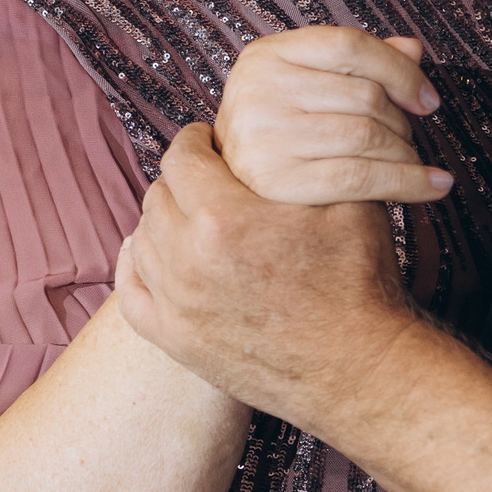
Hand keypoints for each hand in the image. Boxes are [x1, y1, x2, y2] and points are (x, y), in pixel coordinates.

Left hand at [118, 123, 419, 425]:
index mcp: (222, 217)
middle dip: (182, 180)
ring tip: (192, 215)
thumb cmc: (359, 281)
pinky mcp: (177, 342)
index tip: (210, 141)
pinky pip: (131, 293)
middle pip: (159, 196)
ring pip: (143, 239)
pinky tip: (154, 253)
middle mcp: (186, 259)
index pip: (181, 156)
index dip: (196, 142)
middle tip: (208, 178)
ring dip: (164, 221)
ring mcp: (177, 305)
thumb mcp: (345, 200)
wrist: (360, 369)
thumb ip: (303, 156)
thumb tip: (284, 122)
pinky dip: (136, 267)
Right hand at [214, 29, 453, 205]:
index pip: (349, 45)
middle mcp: (258, 89)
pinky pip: (360, 177)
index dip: (400, 70)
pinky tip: (433, 186)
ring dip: (405, 152)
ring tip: (410, 161)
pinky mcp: (276, 182)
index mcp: (266, 54)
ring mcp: (263, 136)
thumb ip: (359, 63)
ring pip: (366, 135)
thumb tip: (413, 49)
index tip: (427, 100)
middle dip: (401, 119)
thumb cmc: (281, 129)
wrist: (233, 188)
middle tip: (409, 137)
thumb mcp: (309, 83)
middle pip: (363, 94)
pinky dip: (407, 182)